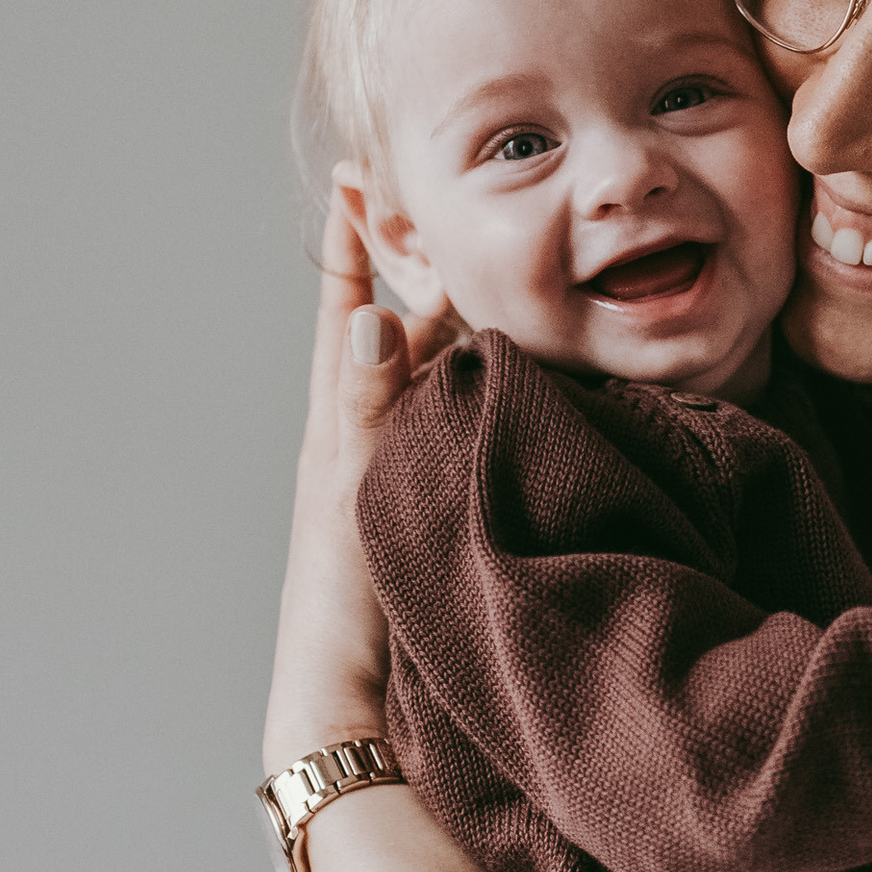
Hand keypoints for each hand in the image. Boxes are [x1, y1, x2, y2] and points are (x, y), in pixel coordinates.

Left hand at [263, 202, 447, 773]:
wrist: (355, 694)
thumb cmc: (345, 598)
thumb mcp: (354, 487)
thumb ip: (369, 402)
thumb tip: (374, 313)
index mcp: (342, 420)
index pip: (349, 308)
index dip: (354, 243)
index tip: (362, 176)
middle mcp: (376, 434)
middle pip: (407, 330)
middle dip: (427, 268)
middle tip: (455, 205)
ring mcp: (409, 468)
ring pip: (443, 374)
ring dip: (468, 323)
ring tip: (503, 270)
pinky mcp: (440, 500)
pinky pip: (468, 421)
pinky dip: (491, 385)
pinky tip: (528, 371)